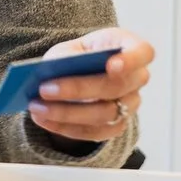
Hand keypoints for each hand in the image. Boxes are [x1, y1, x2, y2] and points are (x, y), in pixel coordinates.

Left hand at [27, 27, 152, 143]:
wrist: (79, 74)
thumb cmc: (78, 56)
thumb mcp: (70, 49)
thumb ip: (66, 58)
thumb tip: (51, 75)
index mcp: (131, 48)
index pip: (144, 52)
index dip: (131, 60)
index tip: (111, 65)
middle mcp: (137, 78)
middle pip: (117, 87)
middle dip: (78, 89)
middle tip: (45, 88)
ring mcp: (130, 104)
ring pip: (105, 114)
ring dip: (67, 113)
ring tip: (37, 107)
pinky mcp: (117, 125)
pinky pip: (95, 132)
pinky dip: (66, 127)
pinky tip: (44, 120)